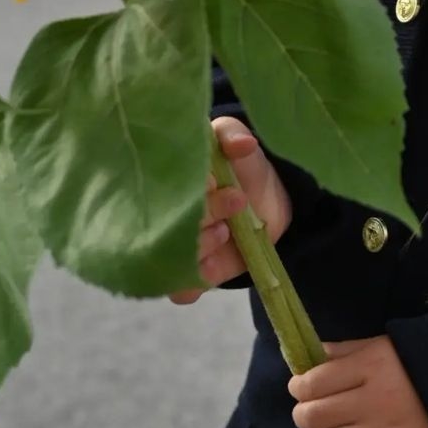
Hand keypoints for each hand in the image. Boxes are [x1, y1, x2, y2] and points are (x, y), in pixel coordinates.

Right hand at [168, 117, 291, 302]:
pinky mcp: (193, 274)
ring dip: (199, 248)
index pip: (158, 190)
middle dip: (201, 216)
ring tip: (226, 230)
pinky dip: (192, 285)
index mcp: (163, 183)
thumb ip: (232, 135)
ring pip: (170, 262)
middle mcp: (162, 219)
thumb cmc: (240, 162)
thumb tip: (241, 144)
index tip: (216, 180)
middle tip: (235, 202)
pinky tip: (214, 267)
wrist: (269, 196)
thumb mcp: (233, 137)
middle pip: (163, 228)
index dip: (186, 190)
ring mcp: (176, 249)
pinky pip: (179, 292)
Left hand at [288, 336, 427, 427]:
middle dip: (303, 414)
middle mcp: (373, 399)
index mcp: (368, 366)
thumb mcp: (379, 345)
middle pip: (314, 416)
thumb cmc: (416, 360)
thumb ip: (343, 351)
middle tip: (310, 411)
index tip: (300, 387)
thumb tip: (310, 360)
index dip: (298, 387)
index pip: (314, 382)